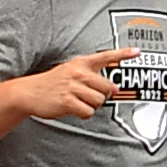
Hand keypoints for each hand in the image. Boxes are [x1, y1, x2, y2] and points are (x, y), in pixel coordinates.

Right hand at [13, 49, 133, 121]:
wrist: (29, 92)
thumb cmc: (53, 83)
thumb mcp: (70, 71)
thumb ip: (92, 76)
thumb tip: (114, 89)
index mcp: (81, 63)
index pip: (105, 56)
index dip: (123, 54)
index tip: (137, 51)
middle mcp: (78, 73)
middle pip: (107, 88)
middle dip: (102, 96)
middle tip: (89, 97)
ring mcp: (72, 87)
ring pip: (99, 101)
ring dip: (92, 106)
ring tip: (79, 103)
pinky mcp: (67, 101)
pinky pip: (88, 112)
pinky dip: (84, 114)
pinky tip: (75, 110)